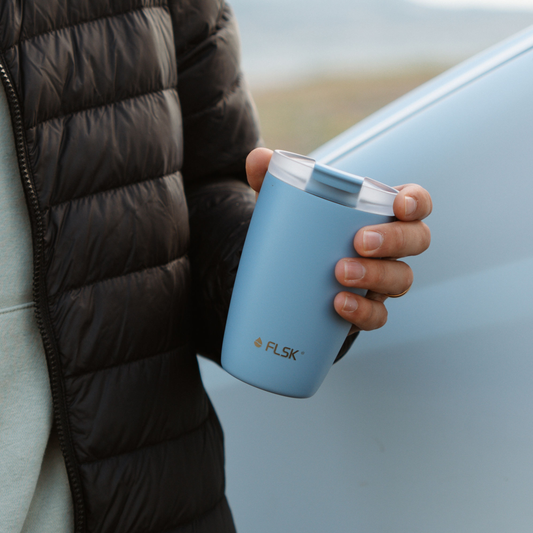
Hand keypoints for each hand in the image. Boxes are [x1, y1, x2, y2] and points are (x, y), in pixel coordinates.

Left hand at [246, 148, 431, 333]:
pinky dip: (362, 311)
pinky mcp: (366, 309)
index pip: (415, 203)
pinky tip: (338, 305)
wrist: (288, 279)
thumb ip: (275, 181)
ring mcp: (381, 280)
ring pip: (401, 279)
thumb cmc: (301, 234)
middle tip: (359, 241)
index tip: (401, 204)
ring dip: (376, 276)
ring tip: (340, 273)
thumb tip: (258, 159)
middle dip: (394, 240)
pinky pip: (378, 315)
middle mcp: (389, 247)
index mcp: (378, 214)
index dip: (417, 202)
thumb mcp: (288, 207)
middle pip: (416, 240)